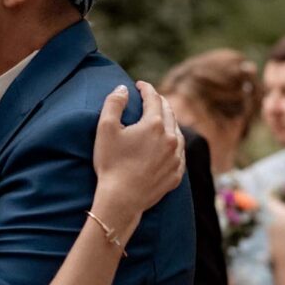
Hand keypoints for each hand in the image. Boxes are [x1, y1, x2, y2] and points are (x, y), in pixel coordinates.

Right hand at [92, 82, 184, 236]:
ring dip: (170, 121)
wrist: (122, 199)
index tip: (139, 85)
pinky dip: (175, 143)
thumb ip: (114, 103)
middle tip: (151, 97)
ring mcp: (176, 158)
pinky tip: (169, 144)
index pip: (153, 98)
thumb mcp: (105, 129)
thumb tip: (123, 89)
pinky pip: (180, 153)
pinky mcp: (176, 174)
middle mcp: (171, 138)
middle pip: (169, 112)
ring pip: (178, 132)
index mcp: (154, 124)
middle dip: (159, 101)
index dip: (146, 88)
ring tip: (162, 118)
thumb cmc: (111, 163)